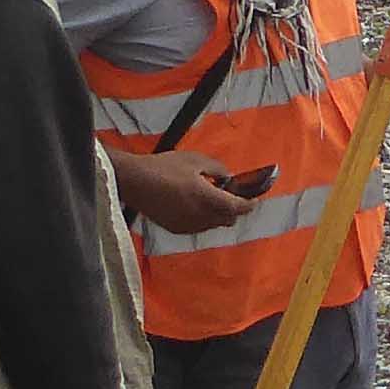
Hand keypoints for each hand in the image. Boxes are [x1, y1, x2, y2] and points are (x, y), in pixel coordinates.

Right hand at [113, 150, 260, 234]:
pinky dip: (203, 219)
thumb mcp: (194, 160)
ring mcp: (187, 225)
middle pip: (228, 219)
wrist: (134, 181)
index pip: (237, 208)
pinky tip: (195, 206)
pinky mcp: (176, 229)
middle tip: (233, 196)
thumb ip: (217, 169)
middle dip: (234, 209)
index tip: (254, 200)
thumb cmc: (163, 167)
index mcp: (206, 198)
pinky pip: (198, 227)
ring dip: (218, 215)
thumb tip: (228, 177)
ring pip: (213, 225)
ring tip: (212, 199)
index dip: (249, 205)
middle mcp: (199, 216)